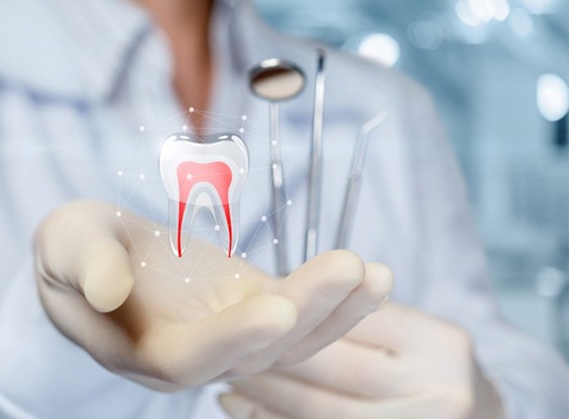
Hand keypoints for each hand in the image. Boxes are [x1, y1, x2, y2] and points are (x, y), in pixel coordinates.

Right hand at [34, 200, 393, 391]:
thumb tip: (107, 290)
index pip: (192, 358)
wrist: (102, 253)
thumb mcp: (66, 245)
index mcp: (146, 352)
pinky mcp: (252, 304)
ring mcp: (231, 332)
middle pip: (259, 349)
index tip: (278, 308)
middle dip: (307, 311)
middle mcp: (197, 354)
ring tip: (377, 273)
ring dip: (337, 310)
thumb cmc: (77, 249)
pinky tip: (369, 274)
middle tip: (351, 268)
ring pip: (292, 336)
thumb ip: (84, 266)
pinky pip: (298, 306)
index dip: (233, 337)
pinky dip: (333, 296)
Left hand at [221, 304, 504, 418]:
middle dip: (274, 349)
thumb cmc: (429, 362)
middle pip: (336, 365)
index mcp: (440, 342)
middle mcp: (436, 387)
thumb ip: (361, 313)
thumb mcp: (412, 329)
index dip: (297, 309)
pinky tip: (240, 406)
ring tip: (225, 373)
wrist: (476, 413)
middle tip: (226, 334)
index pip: (355, 318)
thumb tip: (278, 293)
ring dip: (265, 390)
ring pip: (322, 408)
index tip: (253, 301)